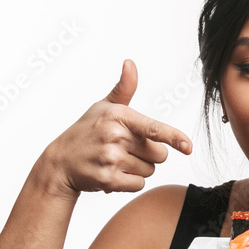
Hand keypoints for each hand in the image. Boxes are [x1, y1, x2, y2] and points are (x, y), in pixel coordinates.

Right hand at [40, 59, 191, 195]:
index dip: (173, 137)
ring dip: (138, 168)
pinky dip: (130, 182)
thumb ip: (124, 88)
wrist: (60, 162)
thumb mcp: (103, 106)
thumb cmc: (86, 131)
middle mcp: (115, 137)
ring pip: (150, 170)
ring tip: (116, 160)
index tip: (188, 146)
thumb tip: (130, 64)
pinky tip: (113, 173)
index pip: (153, 128)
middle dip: (149, 154)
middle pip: (159, 154)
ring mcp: (111, 159)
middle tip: (127, 149)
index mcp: (119, 116)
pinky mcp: (108, 180)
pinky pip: (139, 184)